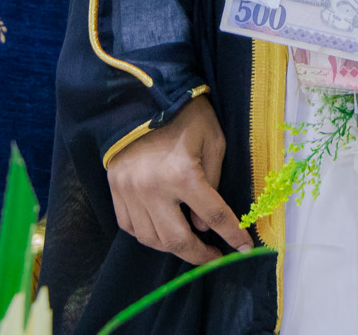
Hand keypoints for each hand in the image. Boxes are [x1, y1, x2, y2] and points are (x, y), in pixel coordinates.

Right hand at [103, 94, 252, 264]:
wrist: (142, 100)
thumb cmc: (187, 117)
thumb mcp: (213, 142)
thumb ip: (213, 183)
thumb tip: (203, 224)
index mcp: (182, 175)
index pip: (213, 216)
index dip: (231, 235)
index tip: (242, 249)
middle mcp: (152, 189)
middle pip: (177, 240)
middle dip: (199, 255)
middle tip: (213, 257)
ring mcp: (129, 193)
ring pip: (151, 239)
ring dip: (172, 247)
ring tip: (190, 243)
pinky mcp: (115, 191)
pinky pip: (130, 227)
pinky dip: (148, 235)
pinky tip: (162, 230)